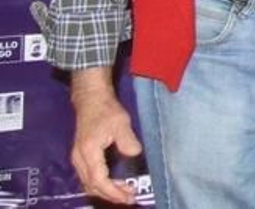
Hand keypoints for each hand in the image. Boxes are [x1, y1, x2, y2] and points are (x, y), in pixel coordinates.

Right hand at [69, 71, 141, 205]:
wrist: (91, 100)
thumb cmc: (106, 110)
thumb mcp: (121, 123)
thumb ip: (127, 140)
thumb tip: (134, 154)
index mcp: (88, 152)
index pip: (99, 180)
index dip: (113, 192)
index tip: (129, 196)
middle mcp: (79, 159)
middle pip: (92, 186)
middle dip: (111, 195)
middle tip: (130, 197)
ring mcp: (78, 159)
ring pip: (89, 183)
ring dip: (106, 191)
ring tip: (125, 192)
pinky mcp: (80, 157)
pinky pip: (89, 177)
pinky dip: (101, 184)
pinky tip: (114, 184)